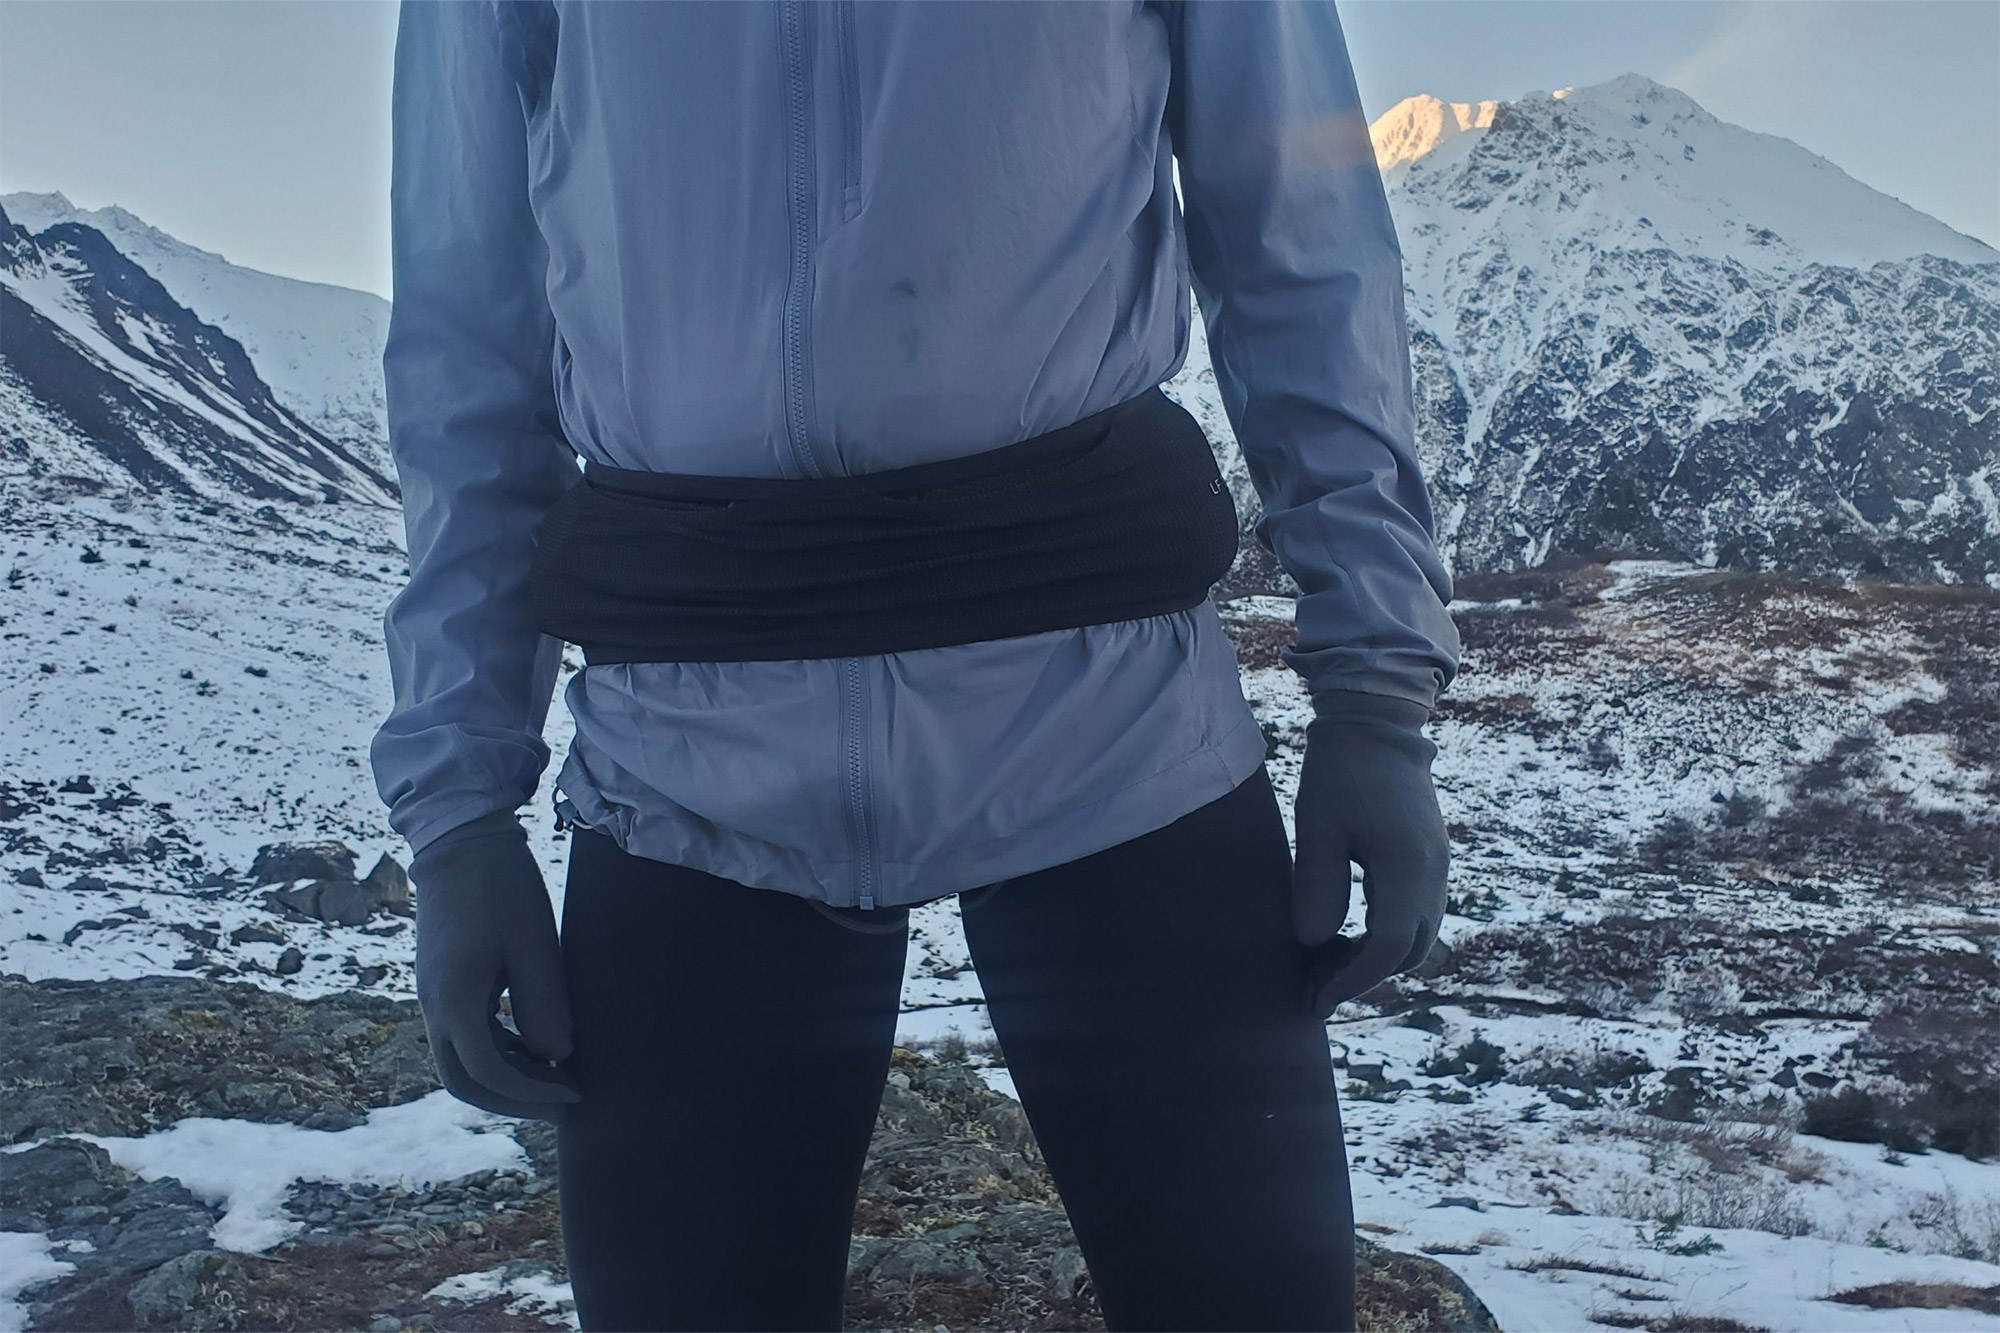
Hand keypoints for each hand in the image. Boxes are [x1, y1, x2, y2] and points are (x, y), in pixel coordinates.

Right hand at [408, 810, 582, 1122]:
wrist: (461, 842)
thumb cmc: (502, 887)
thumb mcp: (534, 943)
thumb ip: (545, 1002)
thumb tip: (558, 1056)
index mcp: (454, 999)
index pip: (487, 1072)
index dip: (531, 1093)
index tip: (573, 1093)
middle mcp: (434, 1006)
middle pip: (465, 1081)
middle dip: (514, 1101)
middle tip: (565, 1102)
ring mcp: (434, 997)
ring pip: (463, 1062)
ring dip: (507, 1078)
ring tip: (557, 1077)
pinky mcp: (442, 985)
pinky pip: (466, 1036)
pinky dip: (500, 1052)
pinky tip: (537, 1047)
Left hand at [1291, 689, 1449, 1019]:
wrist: (1376, 723)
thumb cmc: (1341, 771)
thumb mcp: (1317, 827)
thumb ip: (1317, 886)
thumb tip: (1313, 943)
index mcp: (1409, 867)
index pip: (1387, 949)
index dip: (1353, 981)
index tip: (1317, 999)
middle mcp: (1433, 874)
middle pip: (1408, 952)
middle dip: (1364, 977)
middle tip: (1314, 986)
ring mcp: (1436, 867)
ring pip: (1415, 937)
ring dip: (1375, 959)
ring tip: (1325, 963)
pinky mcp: (1428, 859)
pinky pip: (1413, 914)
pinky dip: (1383, 935)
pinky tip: (1345, 933)